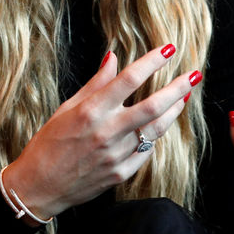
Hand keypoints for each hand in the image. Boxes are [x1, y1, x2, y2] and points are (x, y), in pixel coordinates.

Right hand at [4, 45, 201, 221]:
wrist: (40, 185)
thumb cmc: (50, 142)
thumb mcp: (67, 107)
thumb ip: (96, 83)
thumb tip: (113, 57)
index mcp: (91, 111)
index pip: (128, 79)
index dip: (152, 61)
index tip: (169, 48)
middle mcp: (106, 131)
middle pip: (152, 106)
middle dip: (177, 88)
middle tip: (194, 74)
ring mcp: (115, 155)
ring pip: (155, 130)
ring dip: (173, 111)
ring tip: (184, 97)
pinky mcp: (120, 173)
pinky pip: (146, 153)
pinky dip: (154, 137)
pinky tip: (158, 127)